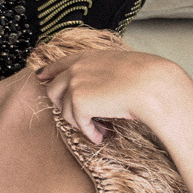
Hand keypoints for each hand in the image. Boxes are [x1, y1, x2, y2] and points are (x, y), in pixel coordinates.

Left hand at [35, 47, 180, 145]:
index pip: (60, 63)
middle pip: (53, 89)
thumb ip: (102, 72)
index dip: (49, 71)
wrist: (152, 85)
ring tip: (99, 130)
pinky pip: (78, 124)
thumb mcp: (120, 67)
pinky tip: (101, 135)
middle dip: (62, 106)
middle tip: (77, 118)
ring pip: (65, 111)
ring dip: (81, 123)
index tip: (40, 76)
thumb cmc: (146, 78)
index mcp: (88, 57)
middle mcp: (76, 68)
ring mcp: (75, 84)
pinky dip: (89, 132)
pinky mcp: (79, 102)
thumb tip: (100, 89)